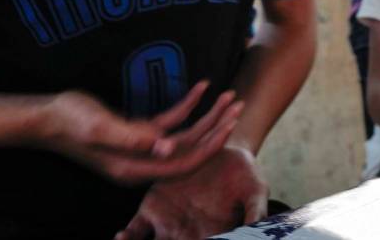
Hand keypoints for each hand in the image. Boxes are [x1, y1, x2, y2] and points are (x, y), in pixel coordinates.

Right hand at [39, 81, 242, 184]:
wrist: (47, 116)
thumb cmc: (69, 121)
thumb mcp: (100, 127)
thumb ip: (133, 139)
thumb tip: (167, 150)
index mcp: (134, 169)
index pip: (183, 164)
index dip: (208, 146)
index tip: (228, 125)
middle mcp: (141, 162)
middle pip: (189, 149)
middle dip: (215, 128)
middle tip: (238, 104)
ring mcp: (141, 148)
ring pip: (184, 135)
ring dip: (206, 116)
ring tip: (228, 95)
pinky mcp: (138, 133)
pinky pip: (170, 122)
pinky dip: (187, 105)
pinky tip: (202, 86)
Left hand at [115, 145, 268, 239]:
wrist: (222, 148)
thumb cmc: (244, 175)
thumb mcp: (255, 190)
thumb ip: (255, 211)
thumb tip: (257, 228)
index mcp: (212, 236)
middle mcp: (187, 235)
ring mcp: (167, 225)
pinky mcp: (151, 209)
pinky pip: (136, 229)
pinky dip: (128, 236)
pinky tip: (121, 238)